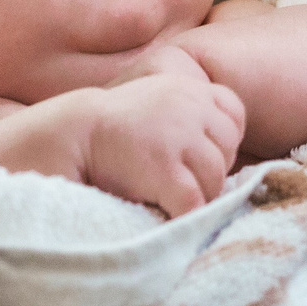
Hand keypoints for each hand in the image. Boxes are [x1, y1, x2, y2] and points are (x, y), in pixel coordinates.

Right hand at [82, 54, 245, 217]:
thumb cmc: (111, 127)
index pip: (234, 114)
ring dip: (196, 195)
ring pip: (215, 181)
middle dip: (209, 169)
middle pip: (228, 151)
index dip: (221, 139)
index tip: (196, 153)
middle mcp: (192, 107)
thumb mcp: (156, 101)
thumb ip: (189, 113)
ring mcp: (181, 139)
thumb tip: (223, 149)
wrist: (72, 135)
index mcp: (191, 88)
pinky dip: (184, 216)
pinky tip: (167, 214)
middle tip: (179, 179)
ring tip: (168, 197)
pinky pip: (195, 203)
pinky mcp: (167, 172)